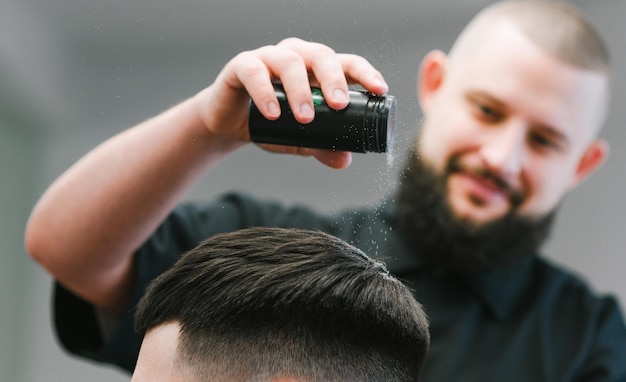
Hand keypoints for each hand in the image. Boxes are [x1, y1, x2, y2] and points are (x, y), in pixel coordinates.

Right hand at [194, 37, 388, 168]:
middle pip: (321, 56)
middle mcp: (296, 56)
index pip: (346, 63)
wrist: (228, 124)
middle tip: (339, 105)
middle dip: (334, 79)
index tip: (379, 90)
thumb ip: (320, 145)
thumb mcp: (298, 138)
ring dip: (300, 89)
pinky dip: (265, 91)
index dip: (364, 73)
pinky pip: (254, 71)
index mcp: (316, 69)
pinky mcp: (241, 66)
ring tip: (304, 118)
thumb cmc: (268, 124)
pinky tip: (273, 112)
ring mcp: (268, 58)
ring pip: (290, 61)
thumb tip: (345, 160)